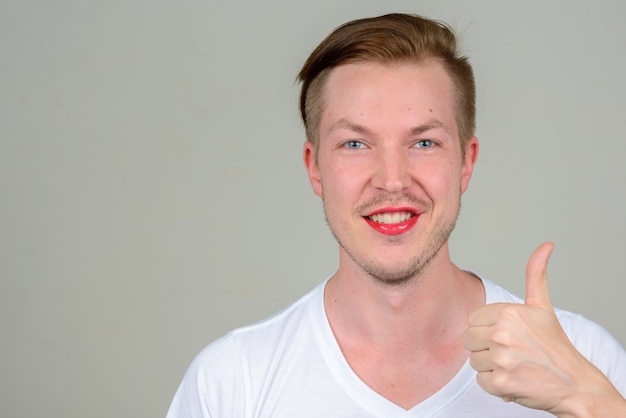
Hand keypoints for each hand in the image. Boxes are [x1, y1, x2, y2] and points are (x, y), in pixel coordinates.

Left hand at [463, 243, 625, 415]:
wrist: (574, 383)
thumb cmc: (554, 345)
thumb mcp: (542, 307)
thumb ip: (535, 275)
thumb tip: (546, 245)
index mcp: (508, 312)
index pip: (472, 319)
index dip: (487, 329)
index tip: (508, 335)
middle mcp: (502, 333)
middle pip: (468, 339)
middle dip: (485, 347)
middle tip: (511, 351)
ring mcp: (501, 359)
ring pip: (473, 360)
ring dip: (490, 366)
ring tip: (514, 365)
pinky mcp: (500, 383)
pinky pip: (481, 381)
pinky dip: (495, 385)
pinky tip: (514, 380)